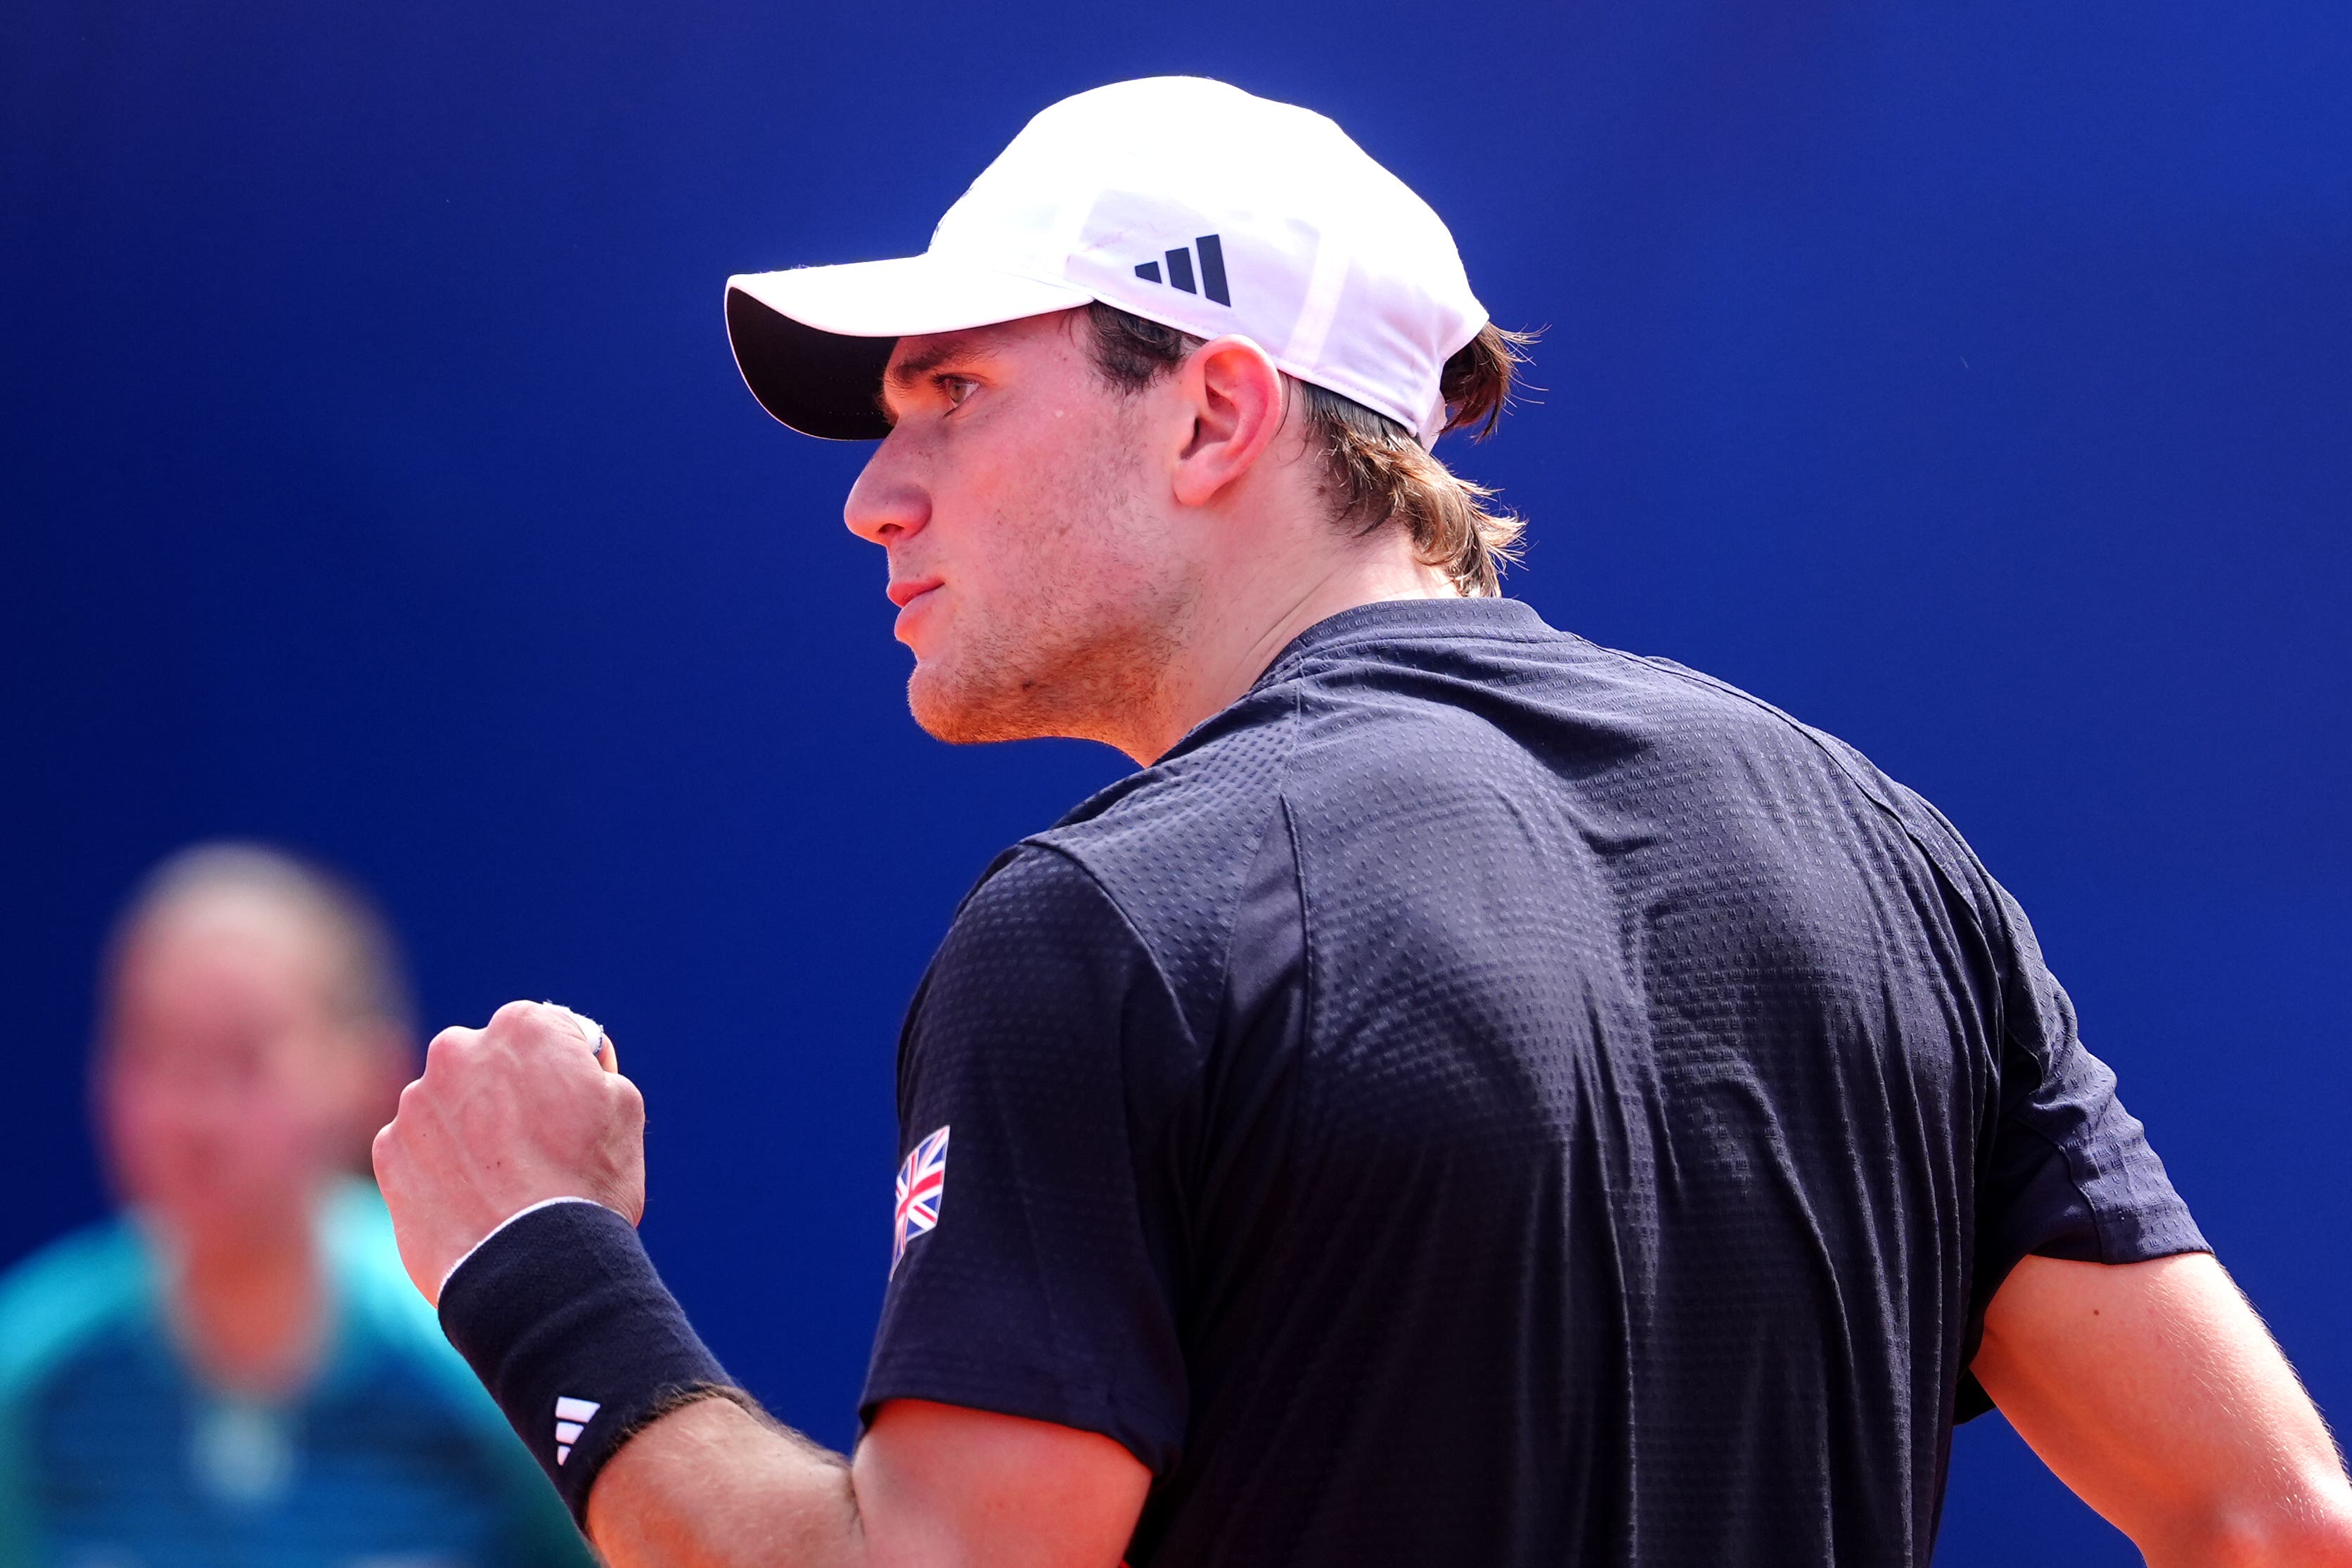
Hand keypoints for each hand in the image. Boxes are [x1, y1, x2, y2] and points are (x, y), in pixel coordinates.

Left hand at [373, 999, 647, 1304]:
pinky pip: (416, 1148)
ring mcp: (416, 1101)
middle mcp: (458, 1049)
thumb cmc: (588, 1185)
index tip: (568, 1106)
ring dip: (468, 1130)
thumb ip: (590, 1069)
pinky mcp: (388, 1151)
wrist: (532, 1268)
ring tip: (501, 1183)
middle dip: (503, 1092)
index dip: (560, 1069)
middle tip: (532, 1145)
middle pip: (485, 1061)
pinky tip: (471, 1200)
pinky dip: (438, 1167)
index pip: (543, 1030)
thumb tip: (571, 1067)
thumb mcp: (623, 1107)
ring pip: (446, 1104)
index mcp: (523, 1025)